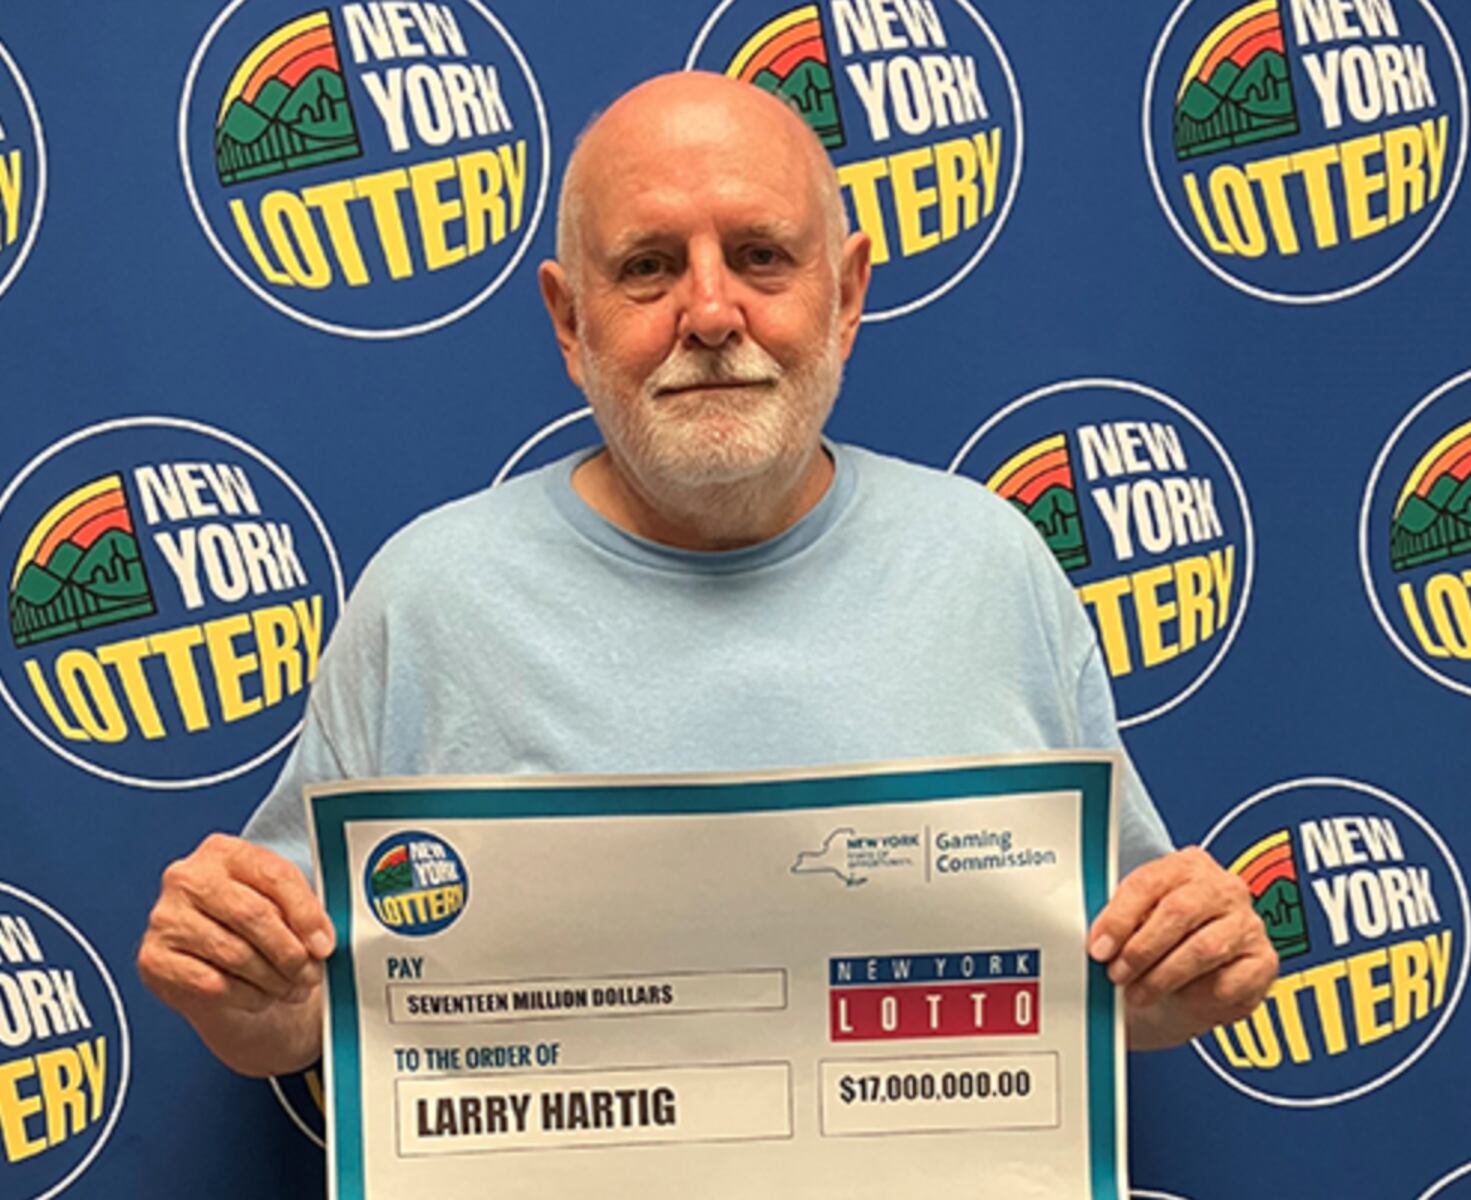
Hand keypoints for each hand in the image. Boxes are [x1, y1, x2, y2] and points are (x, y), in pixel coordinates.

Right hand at [138, 833, 334, 1075]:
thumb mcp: (279, 904)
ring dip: (273, 979)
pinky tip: (261, 995)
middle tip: (310, 973)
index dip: (306, 914)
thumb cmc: (250, 926)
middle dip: (290, 952)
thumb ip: (302, 912)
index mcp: (224, 851)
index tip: (324, 945)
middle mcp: (188, 877)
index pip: (274, 875)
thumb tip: (320, 942)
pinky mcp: (154, 958)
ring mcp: (165, 917)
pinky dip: (247, 995)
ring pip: (235, 954)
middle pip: (253, 915)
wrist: (211, 963)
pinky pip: (212, 984)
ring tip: (292, 987)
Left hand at [1088, 845, 1277, 1048]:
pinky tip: (1181, 999)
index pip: (1149, 883)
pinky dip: (1198, 996)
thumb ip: (1119, 922)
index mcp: (1187, 865)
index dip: (1120, 918)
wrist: (1193, 978)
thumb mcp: (1136, 922)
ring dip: (1163, 977)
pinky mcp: (1263, 961)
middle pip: (1179, 912)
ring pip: (1204, 949)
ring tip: (1139, 993)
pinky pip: (1229, 982)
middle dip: (1141, 949)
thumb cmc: (1159, 941)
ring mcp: (1247, 923)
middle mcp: (1223, 888)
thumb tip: (1095, 940)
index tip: (1099, 947)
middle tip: (1117, 974)